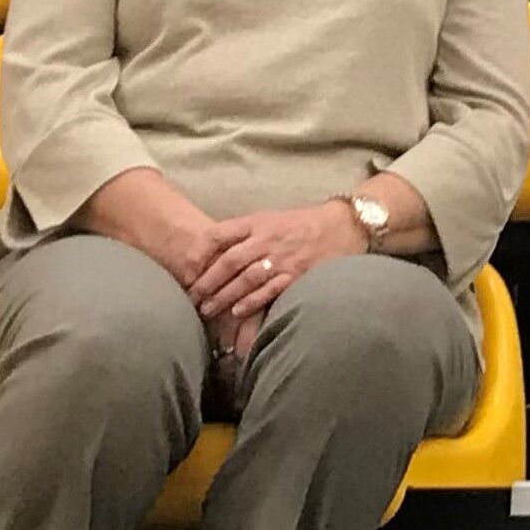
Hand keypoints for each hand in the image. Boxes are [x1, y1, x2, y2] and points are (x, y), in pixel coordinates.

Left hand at [186, 199, 369, 334]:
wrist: (343, 226)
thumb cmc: (302, 224)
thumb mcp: (270, 218)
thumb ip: (244, 233)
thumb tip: (212, 254)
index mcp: (258, 222)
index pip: (219, 234)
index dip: (199, 252)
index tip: (186, 270)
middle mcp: (268, 239)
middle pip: (229, 261)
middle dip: (207, 282)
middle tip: (192, 297)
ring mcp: (283, 258)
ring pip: (246, 279)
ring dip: (223, 296)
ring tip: (207, 310)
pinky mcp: (298, 275)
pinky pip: (270, 290)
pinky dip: (251, 302)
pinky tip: (237, 311)